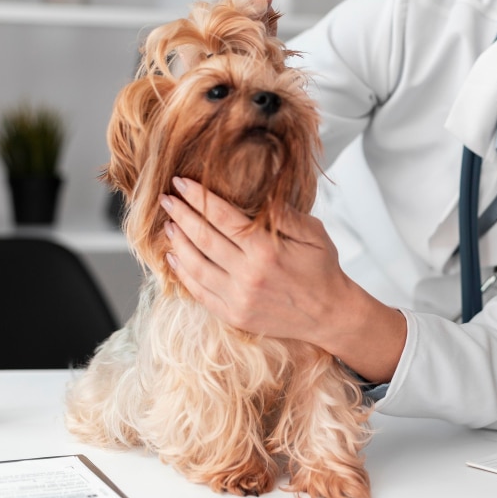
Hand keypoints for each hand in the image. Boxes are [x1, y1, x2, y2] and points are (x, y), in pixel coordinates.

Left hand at [160, 177, 405, 382]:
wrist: (330, 314)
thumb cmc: (322, 269)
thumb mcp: (313, 233)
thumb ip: (283, 214)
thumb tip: (258, 192)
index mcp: (266, 250)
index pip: (222, 217)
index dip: (199, 198)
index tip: (182, 182)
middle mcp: (249, 274)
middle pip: (203, 238)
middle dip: (181, 214)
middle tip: (166, 199)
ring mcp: (239, 298)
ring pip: (196, 265)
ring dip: (178, 242)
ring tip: (168, 224)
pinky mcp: (234, 315)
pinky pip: (200, 292)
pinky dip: (183, 274)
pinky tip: (175, 257)